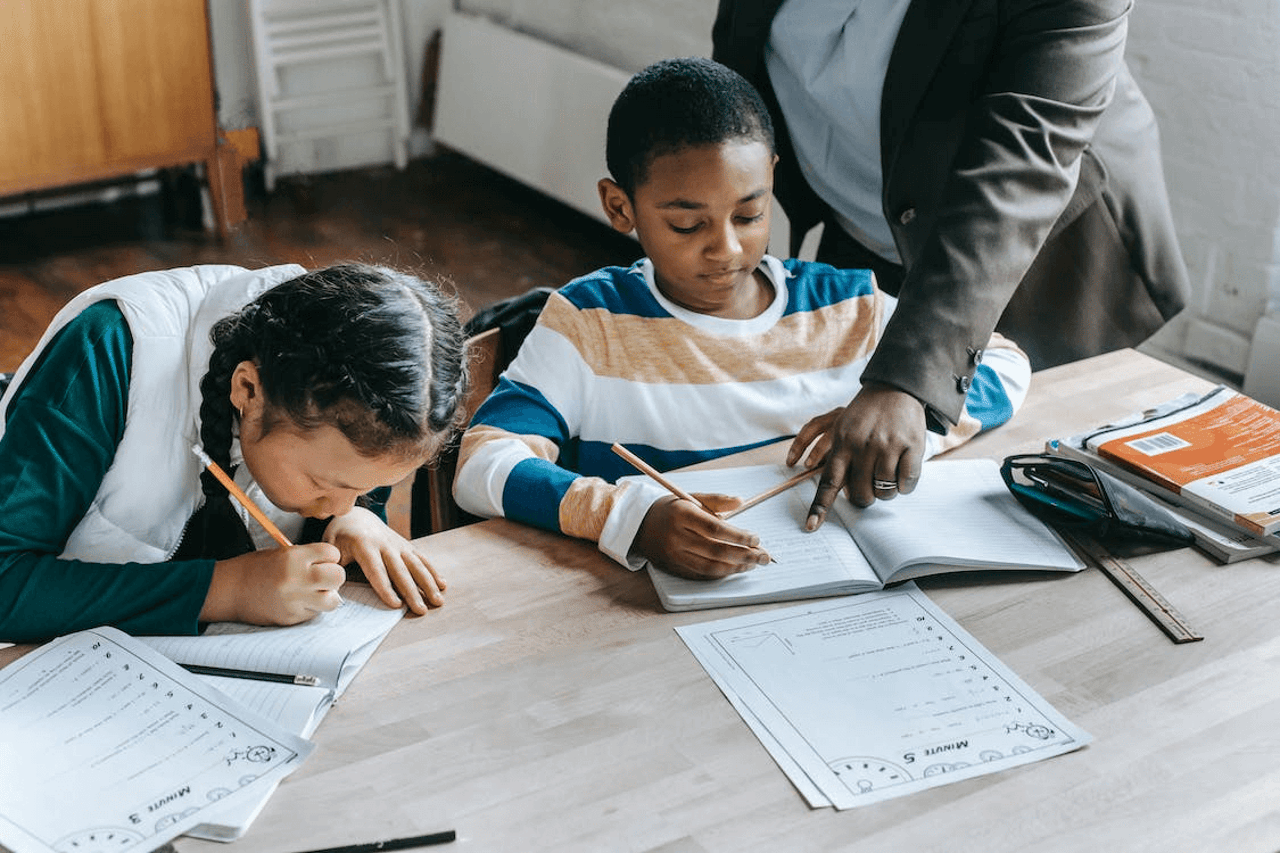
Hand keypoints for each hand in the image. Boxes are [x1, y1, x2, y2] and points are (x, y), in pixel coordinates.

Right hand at [203, 542, 345, 625]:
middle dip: (334, 576)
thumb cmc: (255, 569)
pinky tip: (297, 602)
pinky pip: (314, 613)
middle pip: (338, 576)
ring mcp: (294, 600)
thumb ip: (307, 558)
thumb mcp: (281, 553)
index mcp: (294, 557)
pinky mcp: (291, 618)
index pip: (332, 553)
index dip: (330, 556)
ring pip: (333, 601)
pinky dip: (311, 608)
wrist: (229, 590)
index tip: (322, 559)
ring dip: (327, 596)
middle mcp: (296, 578)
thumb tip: (332, 564)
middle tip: (324, 577)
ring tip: (314, 592)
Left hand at [324, 507, 445, 613]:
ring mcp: (398, 544)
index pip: (376, 570)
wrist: (356, 515)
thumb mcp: (329, 547)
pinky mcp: (406, 545)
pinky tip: (443, 585)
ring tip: (438, 600)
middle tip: (422, 610)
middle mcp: (385, 544)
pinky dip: (433, 571)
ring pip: (416, 565)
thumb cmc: (340, 536)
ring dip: (429, 583)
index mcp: (364, 545)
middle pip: (401, 571)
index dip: (386, 588)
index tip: (396, 605)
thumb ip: (332, 567)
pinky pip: (422, 559)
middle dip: (413, 591)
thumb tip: (332, 592)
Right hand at [633, 494, 770, 579]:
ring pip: (711, 566)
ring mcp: (674, 554)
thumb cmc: (671, 509)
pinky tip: (735, 569)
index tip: (756, 538)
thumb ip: (717, 500)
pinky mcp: (674, 567)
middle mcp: (677, 536)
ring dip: (736, 567)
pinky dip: (721, 574)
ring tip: (753, 564)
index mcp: (682, 515)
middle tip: (764, 556)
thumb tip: (740, 502)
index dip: (739, 536)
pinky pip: (702, 574)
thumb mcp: (691, 498)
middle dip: (745, 555)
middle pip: (716, 551)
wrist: (639, 524)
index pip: (716, 529)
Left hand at [787, 383, 926, 528]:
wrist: (895, 388)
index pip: (828, 482)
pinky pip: (907, 484)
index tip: (811, 526)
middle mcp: (863, 447)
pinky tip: (902, 469)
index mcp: (842, 444)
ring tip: (887, 471)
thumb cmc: (865, 414)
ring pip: (885, 492)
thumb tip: (835, 491)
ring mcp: (888, 447)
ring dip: (887, 490)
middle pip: (860, 495)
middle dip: (864, 497)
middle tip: (869, 483)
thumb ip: (836, 458)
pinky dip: (905, 484)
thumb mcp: (841, 428)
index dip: (820, 507)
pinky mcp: (911, 447)